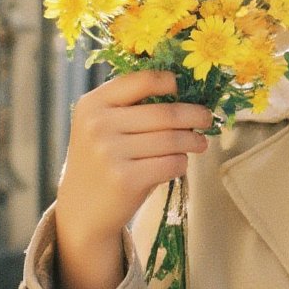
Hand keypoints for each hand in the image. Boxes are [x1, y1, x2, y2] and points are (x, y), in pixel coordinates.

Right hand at [55, 70, 212, 288]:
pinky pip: (171, 163)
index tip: (184, 88)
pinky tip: (179, 163)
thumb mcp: (101, 125)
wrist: (82, 208)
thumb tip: (185, 92)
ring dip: (193, 140)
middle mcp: (98, 125)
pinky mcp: (125, 179)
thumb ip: (131, 105)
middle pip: (165, 113)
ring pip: (172, 139)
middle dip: (194, 115)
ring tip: (200, 143)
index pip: (142, 81)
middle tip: (207, 118)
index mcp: (93, 104)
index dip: (170, 82)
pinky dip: (181, 163)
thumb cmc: (103, 159)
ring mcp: (110, 153)